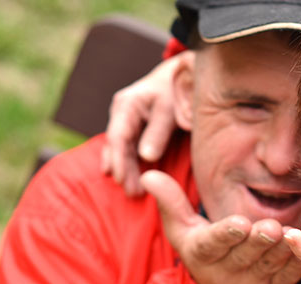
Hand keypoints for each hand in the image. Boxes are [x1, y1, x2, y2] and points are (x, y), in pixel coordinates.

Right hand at [101, 51, 193, 196]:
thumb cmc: (177, 90)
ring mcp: (125, 116)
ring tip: (131, 190)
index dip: (119, 161)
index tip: (122, 180)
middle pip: (117, 145)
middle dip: (122, 170)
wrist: (182, 74)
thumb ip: (158, 132)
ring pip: (119, 146)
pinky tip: (121, 175)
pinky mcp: (132, 123)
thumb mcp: (170, 110)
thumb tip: (147, 157)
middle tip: (132, 193)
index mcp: (128, 104)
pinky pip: (124, 144)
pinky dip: (124, 160)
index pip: (118, 137)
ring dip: (123, 168)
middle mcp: (121, 110)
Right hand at [141, 170, 300, 283]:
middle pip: (246, 254)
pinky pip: (293, 275)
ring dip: (284, 249)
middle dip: (259, 241)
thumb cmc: (204, 250)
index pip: (213, 244)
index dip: (226, 235)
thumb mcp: (182, 230)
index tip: (239, 223)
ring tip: (293, 231)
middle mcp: (228, 272)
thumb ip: (171, 202)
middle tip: (271, 227)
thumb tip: (150, 175)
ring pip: (271, 264)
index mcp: (204, 254)